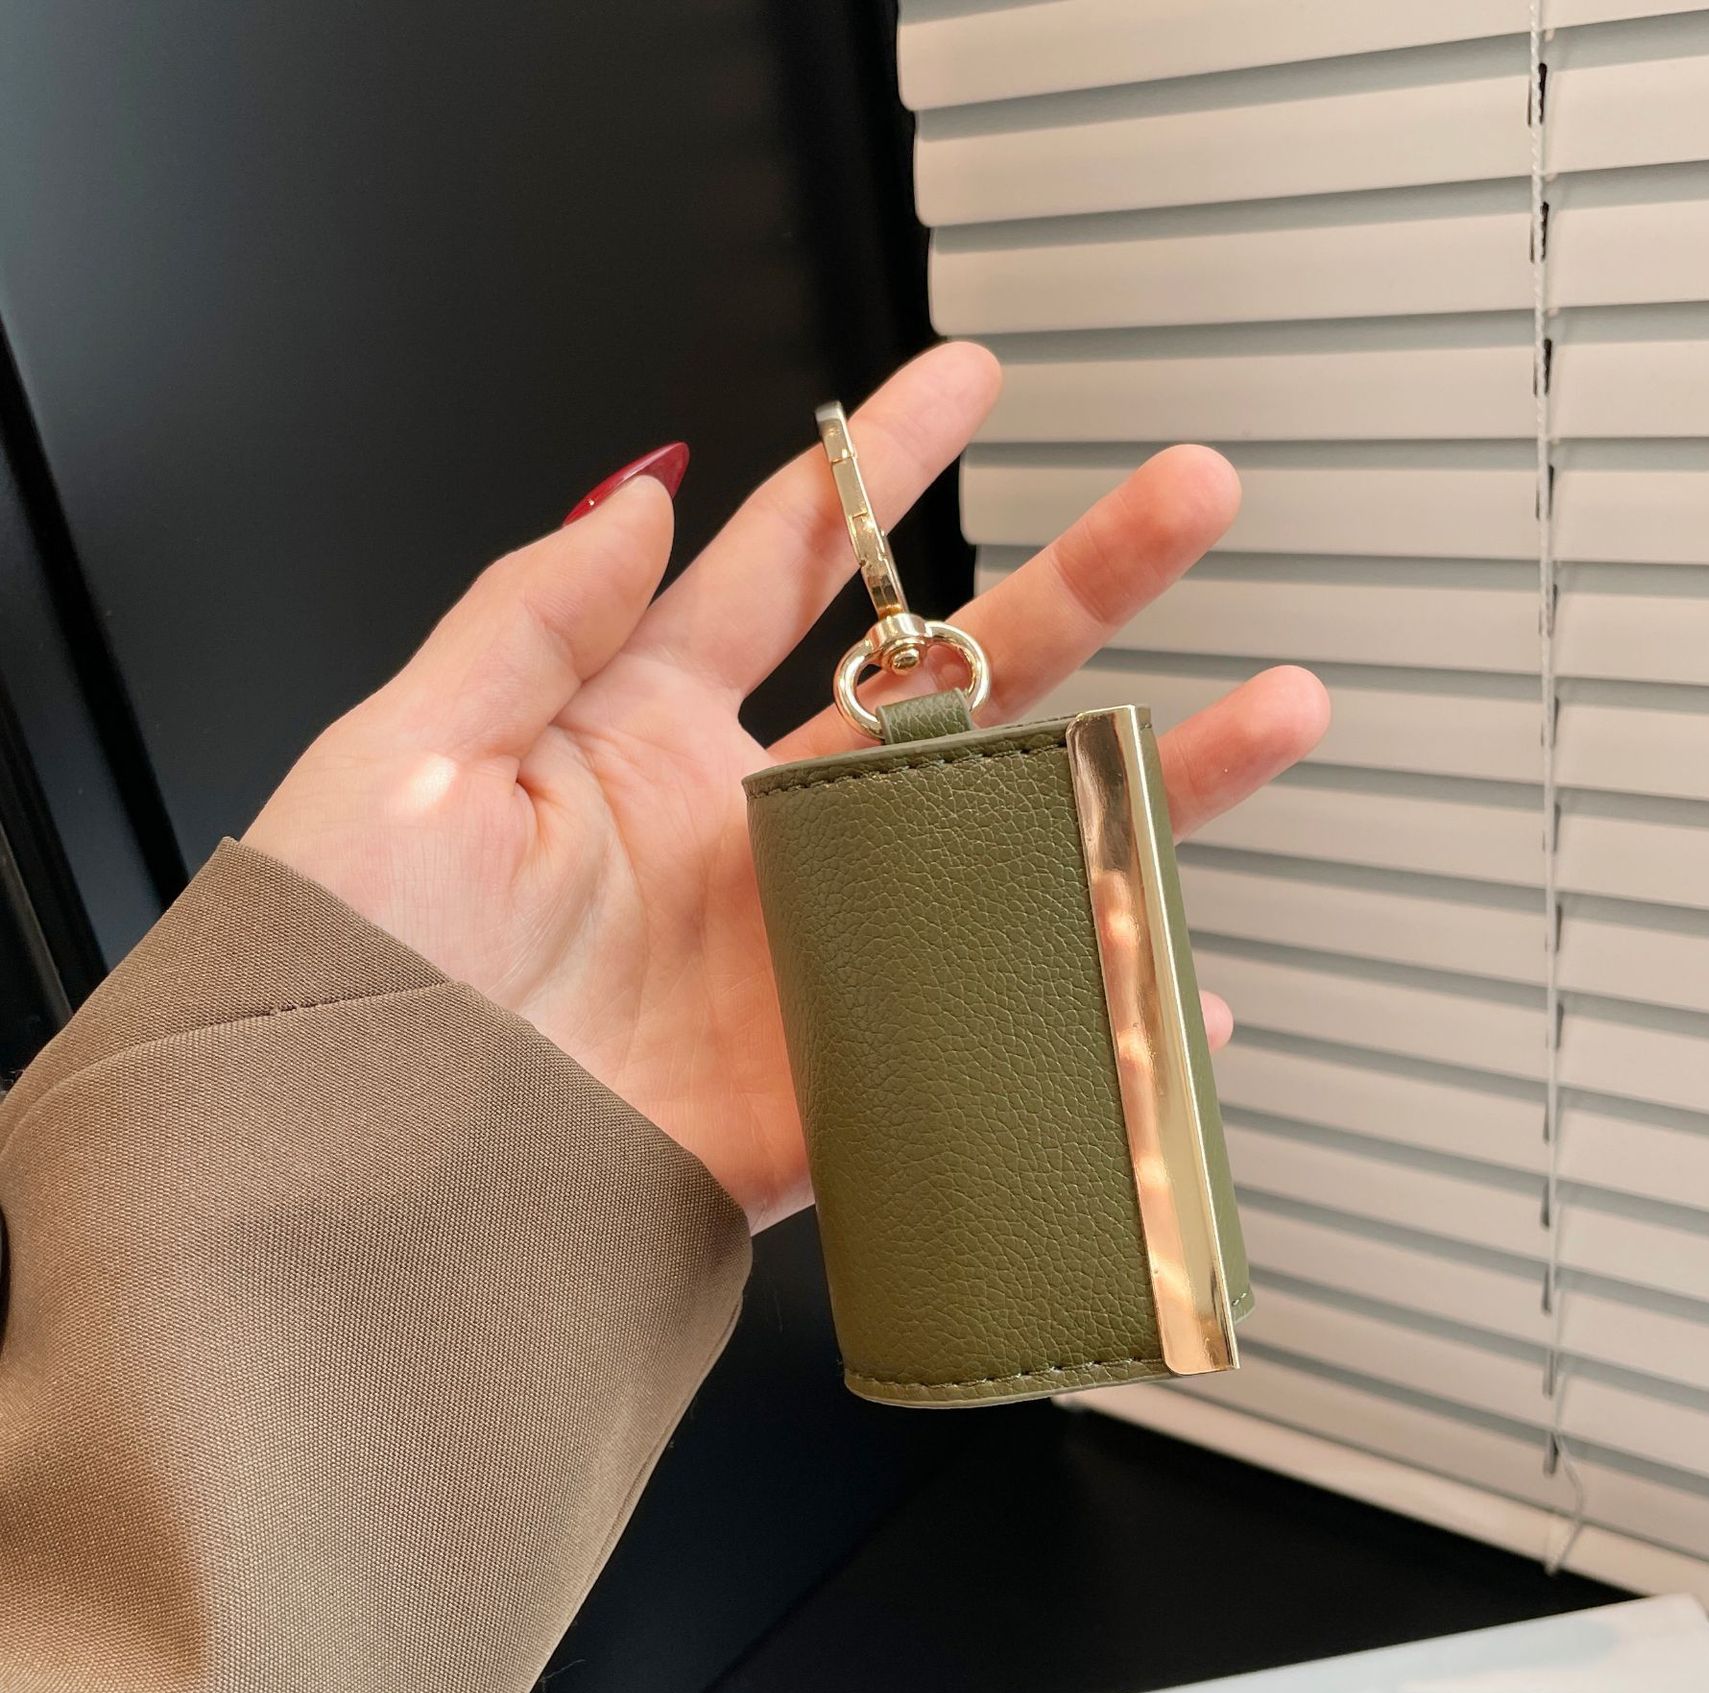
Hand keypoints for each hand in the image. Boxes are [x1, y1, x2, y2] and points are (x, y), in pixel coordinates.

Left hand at [245, 346, 1327, 1229]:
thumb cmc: (343, 981)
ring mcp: (809, 952)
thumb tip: (640, 491)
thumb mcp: (401, 758)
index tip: (966, 383)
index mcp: (639, 738)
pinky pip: (990, 1037)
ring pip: (1007, 843)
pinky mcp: (837, 1080)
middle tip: (1187, 505)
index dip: (880, 467)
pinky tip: (1179, 991)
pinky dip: (1094, 1022)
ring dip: (1140, 785)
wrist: (360, 1192)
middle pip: (949, 683)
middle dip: (1079, 583)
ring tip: (1264, 719)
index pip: (790, 568)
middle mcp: (748, 834)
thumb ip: (529, 618)